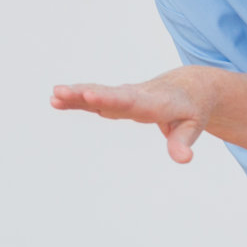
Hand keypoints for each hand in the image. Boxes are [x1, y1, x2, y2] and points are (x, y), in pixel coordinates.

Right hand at [50, 67, 219, 163]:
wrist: (189, 87)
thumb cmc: (191, 109)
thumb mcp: (193, 126)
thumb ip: (183, 142)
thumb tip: (184, 159)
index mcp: (154, 102)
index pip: (129, 101)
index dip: (110, 98)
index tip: (90, 95)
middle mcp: (136, 95)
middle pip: (108, 95)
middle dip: (84, 94)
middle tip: (60, 92)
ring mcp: (124, 96)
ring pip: (98, 94)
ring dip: (75, 95)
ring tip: (53, 96)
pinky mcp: (117, 99)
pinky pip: (95, 98)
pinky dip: (77, 99)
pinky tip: (56, 100)